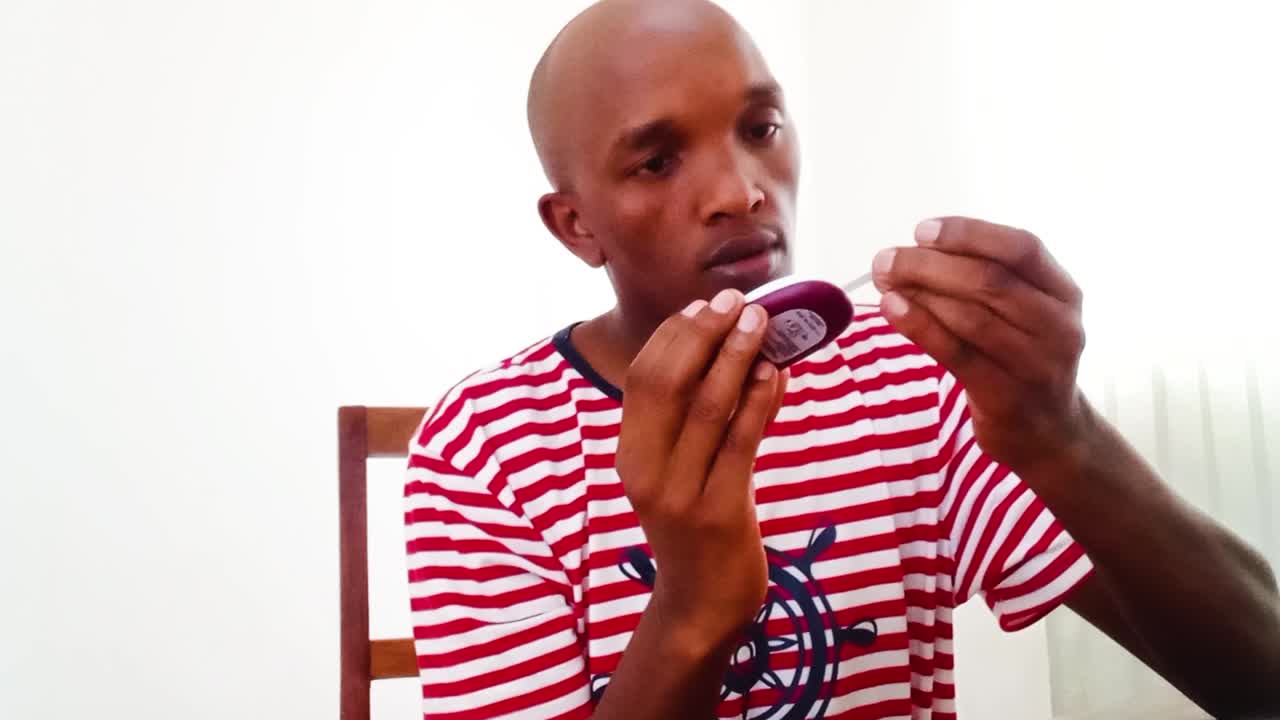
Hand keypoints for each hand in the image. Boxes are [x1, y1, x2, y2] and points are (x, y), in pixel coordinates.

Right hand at [616, 288, 788, 655]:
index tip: (708, 303)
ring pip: (706, 406)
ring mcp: (678, 493)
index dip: (676, 333)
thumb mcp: (679, 469)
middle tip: (738, 303)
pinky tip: (776, 373)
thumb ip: (695, 418)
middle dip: (704, 333)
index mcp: (629, 453)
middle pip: (667, 381)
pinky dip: (758, 400)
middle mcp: (644, 469)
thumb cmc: (696, 526)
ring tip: (763, 324)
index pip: (642, 376)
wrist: (701, 603)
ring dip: (737, 355)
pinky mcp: (718, 511)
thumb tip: (737, 349)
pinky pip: (740, 441)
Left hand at [872, 217, 1090, 474]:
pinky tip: (892, 309)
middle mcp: (1057, 325)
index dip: (970, 233)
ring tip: (883, 281)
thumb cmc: (1023, 360)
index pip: (1022, 248)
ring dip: (919, 292)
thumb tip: (916, 251)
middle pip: (990, 280)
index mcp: (1064, 293)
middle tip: (885, 259)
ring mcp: (1035, 363)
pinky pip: (955, 353)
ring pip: (970, 315)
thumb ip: (987, 281)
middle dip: (929, 264)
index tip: (922, 230)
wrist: (1049, 435)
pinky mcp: (1005, 395)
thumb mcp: (1025, 315)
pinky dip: (919, 325)